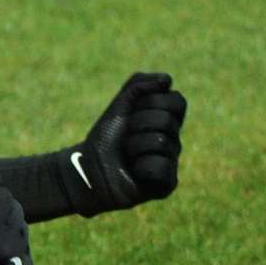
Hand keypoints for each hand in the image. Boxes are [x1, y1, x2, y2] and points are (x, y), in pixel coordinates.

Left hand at [62, 72, 186, 216]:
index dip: (151, 102)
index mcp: (167, 120)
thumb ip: (140, 84)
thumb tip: (167, 80)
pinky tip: (134, 173)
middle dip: (137, 124)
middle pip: (167, 119)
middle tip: (124, 137)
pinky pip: (161, 167)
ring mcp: (172, 161)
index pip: (177, 100)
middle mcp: (173, 139)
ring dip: (133, 146)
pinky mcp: (167, 183)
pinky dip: (141, 167)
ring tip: (126, 156)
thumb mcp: (120, 104)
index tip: (131, 112)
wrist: (88, 169)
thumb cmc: (106, 138)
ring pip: (160, 141)